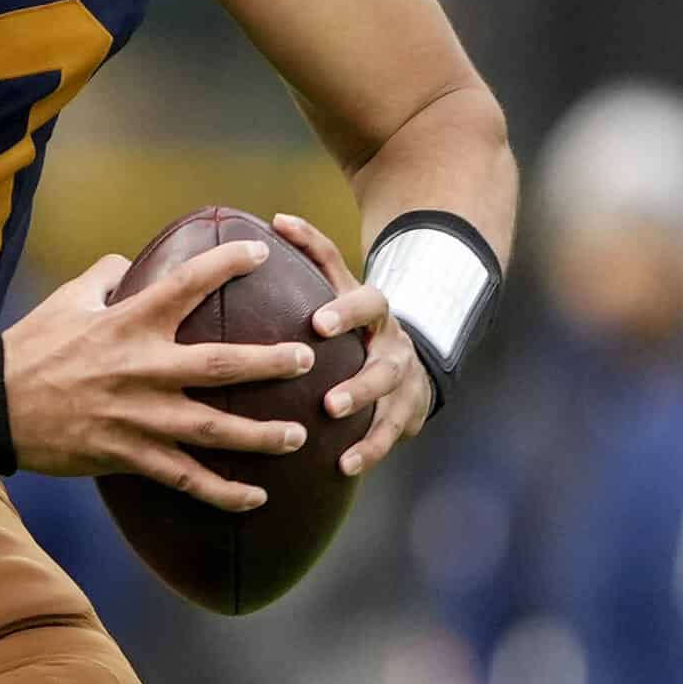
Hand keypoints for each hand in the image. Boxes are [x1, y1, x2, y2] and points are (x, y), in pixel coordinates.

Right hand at [4, 240, 316, 512]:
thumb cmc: (30, 346)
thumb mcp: (65, 299)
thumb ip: (104, 277)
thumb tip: (128, 262)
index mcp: (127, 322)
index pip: (187, 284)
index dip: (226, 264)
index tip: (259, 253)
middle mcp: (142, 367)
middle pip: (222, 363)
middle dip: (272, 362)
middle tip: (308, 358)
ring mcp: (139, 416)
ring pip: (215, 428)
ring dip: (262, 434)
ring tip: (297, 435)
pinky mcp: (130, 455)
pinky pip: (187, 479)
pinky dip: (224, 492)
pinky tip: (256, 497)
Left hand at [272, 212, 432, 476]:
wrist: (407, 352)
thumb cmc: (350, 315)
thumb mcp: (340, 282)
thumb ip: (314, 252)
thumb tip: (275, 218)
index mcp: (373, 309)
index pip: (366, 301)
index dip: (345, 310)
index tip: (316, 323)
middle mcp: (392, 344)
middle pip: (385, 362)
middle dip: (361, 381)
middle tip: (330, 399)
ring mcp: (403, 380)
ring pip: (391, 402)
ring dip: (364, 417)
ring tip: (335, 427)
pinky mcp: (406, 412)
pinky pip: (389, 434)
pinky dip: (368, 450)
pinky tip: (343, 465)